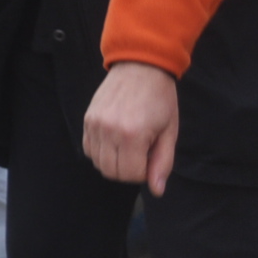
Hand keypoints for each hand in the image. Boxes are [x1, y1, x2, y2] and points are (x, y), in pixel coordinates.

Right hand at [83, 63, 178, 194]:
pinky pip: (88, 150)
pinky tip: (116, 139)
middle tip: (142, 152)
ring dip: (114, 161)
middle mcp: (110, 132)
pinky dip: (101, 152)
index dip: (144, 172)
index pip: (131, 175)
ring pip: (98, 163)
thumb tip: (157, 190)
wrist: (141, 66)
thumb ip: (163, 162)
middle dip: (128, 170)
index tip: (152, 158)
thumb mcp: (170, 130)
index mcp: (133, 135)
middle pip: (112, 172)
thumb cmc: (161, 98)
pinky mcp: (87, 120)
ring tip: (130, 144)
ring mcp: (95, 126)